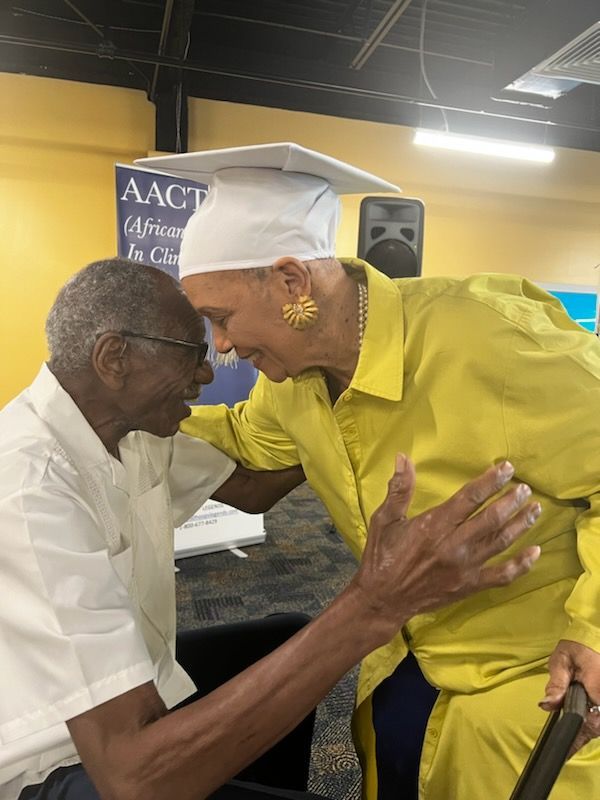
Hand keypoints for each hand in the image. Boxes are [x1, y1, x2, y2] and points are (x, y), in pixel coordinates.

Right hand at [353, 454, 540, 640]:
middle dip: (511, 501)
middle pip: (491, 519)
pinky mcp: (470, 585)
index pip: (469, 498)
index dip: (490, 481)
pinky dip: (521, 565)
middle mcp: (454, 545)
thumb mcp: (384, 519)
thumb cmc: (382, 556)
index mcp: (434, 525)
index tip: (506, 468)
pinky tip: (535, 552)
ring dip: (520, 525)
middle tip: (525, 488)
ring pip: (500, 543)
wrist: (383, 599)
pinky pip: (502, 575)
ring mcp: (465, 567)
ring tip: (535, 510)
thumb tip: (403, 457)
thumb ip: (399, 489)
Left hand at [540, 640, 599, 755]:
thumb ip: (556, 684)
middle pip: (597, 726)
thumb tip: (547, 705)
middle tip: (564, 750)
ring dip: (585, 732)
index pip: (591, 717)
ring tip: (569, 744)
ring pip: (598, 725)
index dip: (578, 734)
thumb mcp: (561, 661)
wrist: (592, 639)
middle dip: (581, 738)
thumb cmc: (576, 648)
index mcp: (597, 685)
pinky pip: (598, 719)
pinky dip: (590, 725)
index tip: (565, 748)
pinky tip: (577, 732)